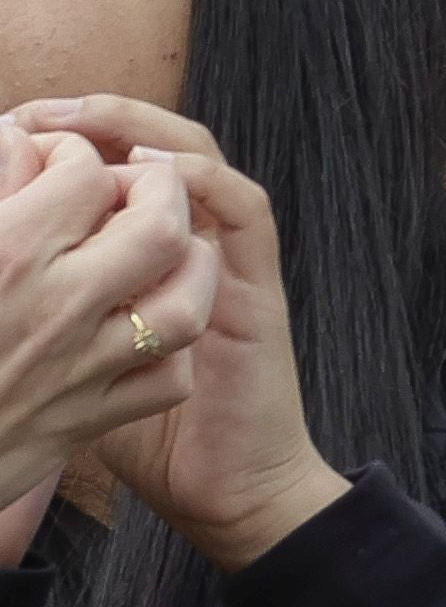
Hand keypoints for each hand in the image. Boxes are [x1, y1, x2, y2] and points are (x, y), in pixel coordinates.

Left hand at [0, 126, 213, 546]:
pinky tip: (157, 164)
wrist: (222, 492)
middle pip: (152, 148)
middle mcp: (189, 250)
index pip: (108, 169)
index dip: (60, 138)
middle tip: (36, 114)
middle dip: (94, 119)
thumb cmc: (141, 435)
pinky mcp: (259, 288)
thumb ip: (39, 311)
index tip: (6, 132)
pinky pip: (245, 211)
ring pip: (200, 160)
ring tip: (85, 119)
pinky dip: (205, 176)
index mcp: (142, 261)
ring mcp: (228, 264)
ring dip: (144, 129)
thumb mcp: (64, 360)